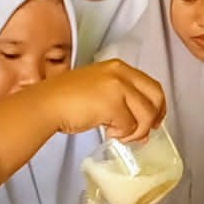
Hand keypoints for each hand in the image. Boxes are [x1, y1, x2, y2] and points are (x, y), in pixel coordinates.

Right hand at [33, 59, 166, 140]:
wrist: (47, 104)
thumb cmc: (65, 100)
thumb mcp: (98, 88)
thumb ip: (119, 99)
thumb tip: (138, 124)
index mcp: (118, 67)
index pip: (151, 85)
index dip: (157, 105)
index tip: (154, 119)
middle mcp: (121, 73)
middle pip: (155, 97)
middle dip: (153, 118)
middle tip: (145, 132)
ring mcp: (118, 87)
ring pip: (146, 115)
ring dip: (136, 131)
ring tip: (120, 135)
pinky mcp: (113, 104)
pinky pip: (130, 126)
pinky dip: (121, 135)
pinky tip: (108, 133)